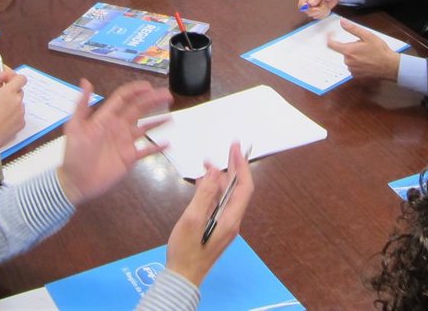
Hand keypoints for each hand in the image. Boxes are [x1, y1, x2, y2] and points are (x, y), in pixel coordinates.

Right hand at [0, 72, 26, 148]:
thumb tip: (1, 81)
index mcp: (8, 92)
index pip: (21, 78)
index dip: (15, 79)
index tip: (9, 82)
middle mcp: (18, 101)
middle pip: (20, 91)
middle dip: (12, 93)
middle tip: (0, 99)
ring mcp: (21, 113)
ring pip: (19, 104)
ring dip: (12, 105)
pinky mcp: (22, 123)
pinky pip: (19, 115)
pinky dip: (14, 116)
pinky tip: (3, 121)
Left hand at [57, 79, 171, 204]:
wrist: (76, 182)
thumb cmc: (74, 154)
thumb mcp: (75, 127)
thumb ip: (81, 105)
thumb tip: (86, 81)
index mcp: (106, 118)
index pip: (123, 99)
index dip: (136, 91)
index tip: (149, 86)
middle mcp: (118, 127)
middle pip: (138, 109)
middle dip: (152, 100)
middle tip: (168, 95)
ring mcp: (125, 142)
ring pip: (145, 127)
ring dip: (158, 120)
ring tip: (171, 115)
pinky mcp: (129, 158)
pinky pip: (146, 150)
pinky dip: (157, 147)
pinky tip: (167, 143)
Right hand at [165, 142, 253, 285]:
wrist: (182, 278)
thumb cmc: (186, 251)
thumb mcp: (192, 219)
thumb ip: (204, 194)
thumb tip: (214, 171)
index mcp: (230, 219)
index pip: (244, 187)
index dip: (241, 166)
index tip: (235, 148)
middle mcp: (231, 220)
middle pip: (237, 189)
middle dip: (232, 168)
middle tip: (226, 150)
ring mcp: (224, 225)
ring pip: (226, 196)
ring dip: (219, 179)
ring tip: (206, 165)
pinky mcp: (216, 228)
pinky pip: (218, 204)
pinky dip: (212, 191)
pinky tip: (201, 184)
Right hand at [298, 0, 344, 18]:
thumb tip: (310, 3)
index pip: (301, 3)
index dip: (307, 8)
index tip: (316, 8)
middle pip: (306, 11)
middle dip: (317, 10)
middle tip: (324, 4)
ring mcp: (311, 6)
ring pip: (312, 15)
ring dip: (321, 11)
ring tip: (325, 4)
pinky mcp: (316, 10)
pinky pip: (317, 16)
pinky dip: (323, 14)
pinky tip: (326, 7)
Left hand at [326, 20, 400, 80]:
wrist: (389, 66)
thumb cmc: (380, 51)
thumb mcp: (367, 36)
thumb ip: (352, 29)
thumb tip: (342, 22)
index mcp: (348, 51)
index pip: (331, 44)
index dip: (329, 38)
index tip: (330, 34)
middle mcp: (348, 61)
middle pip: (343, 51)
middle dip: (350, 46)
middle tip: (362, 45)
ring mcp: (351, 69)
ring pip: (348, 58)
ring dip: (354, 54)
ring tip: (367, 53)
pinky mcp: (356, 75)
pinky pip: (352, 66)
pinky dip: (357, 62)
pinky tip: (367, 60)